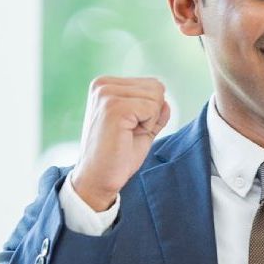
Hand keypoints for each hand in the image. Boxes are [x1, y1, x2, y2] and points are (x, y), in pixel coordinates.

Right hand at [72, 76, 170, 210]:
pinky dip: (147, 126)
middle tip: (129, 133)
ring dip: (149, 121)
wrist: (97, 179)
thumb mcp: (141, 128)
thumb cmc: (118, 156)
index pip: (152, 84)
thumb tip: (166, 101)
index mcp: (106, 84)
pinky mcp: (114, 107)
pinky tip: (127, 136)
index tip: (129, 128)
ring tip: (126, 135)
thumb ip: (154, 112)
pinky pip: (152, 108)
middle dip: (152, 115)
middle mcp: (103, 84)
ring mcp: (107, 94)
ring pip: (156, 97)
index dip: (151, 111)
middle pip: (156, 87)